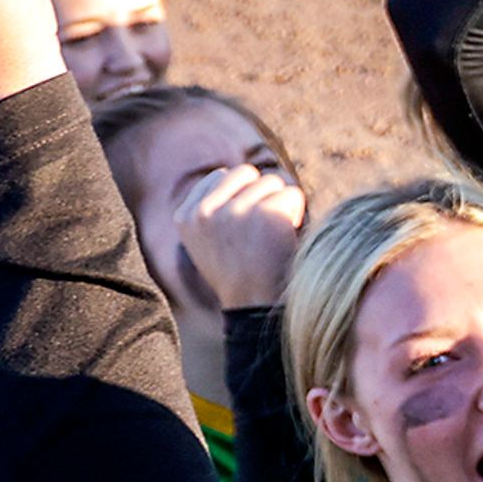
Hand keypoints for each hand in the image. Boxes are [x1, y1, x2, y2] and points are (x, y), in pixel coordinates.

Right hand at [173, 163, 310, 308]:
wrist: (259, 309)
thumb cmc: (243, 276)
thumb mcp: (210, 242)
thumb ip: (213, 208)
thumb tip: (229, 171)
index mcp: (185, 217)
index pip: (221, 176)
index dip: (242, 195)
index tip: (246, 226)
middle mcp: (203, 212)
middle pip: (246, 173)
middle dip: (261, 195)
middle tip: (264, 230)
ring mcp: (232, 212)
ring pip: (271, 182)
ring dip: (280, 205)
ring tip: (273, 237)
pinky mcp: (264, 214)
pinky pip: (292, 194)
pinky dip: (297, 213)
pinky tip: (286, 238)